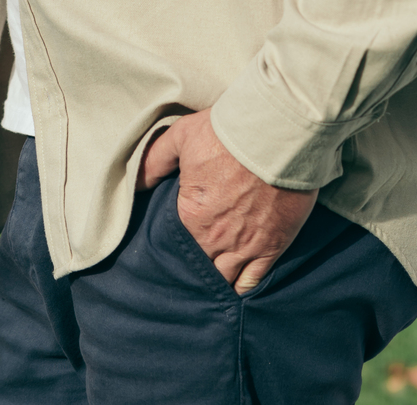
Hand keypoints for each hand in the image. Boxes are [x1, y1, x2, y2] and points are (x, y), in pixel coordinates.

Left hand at [137, 108, 316, 293]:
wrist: (280, 129)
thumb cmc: (230, 130)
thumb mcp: (183, 135)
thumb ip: (156, 160)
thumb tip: (136, 182)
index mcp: (191, 217)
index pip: (175, 247)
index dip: (176, 248)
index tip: (179, 244)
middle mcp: (216, 239)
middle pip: (199, 269)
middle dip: (196, 268)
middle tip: (195, 265)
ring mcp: (246, 246)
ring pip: (224, 281)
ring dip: (218, 280)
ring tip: (214, 281)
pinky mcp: (273, 245)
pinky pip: (253, 281)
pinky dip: (243, 287)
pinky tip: (238, 286)